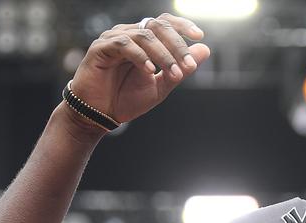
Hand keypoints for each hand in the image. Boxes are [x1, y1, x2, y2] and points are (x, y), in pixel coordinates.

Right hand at [69, 13, 209, 125]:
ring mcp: (113, 38)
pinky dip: (141, 57)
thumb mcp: (160, 87)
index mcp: (142, 40)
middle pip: (157, 27)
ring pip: (144, 36)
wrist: (100, 115)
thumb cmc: (126, 99)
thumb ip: (180, 69)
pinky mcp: (101, 48)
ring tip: (174, 73)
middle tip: (189, 66)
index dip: (182, 26)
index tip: (199, 36)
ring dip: (163, 55)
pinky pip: (124, 45)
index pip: (164, 23)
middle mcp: (128, 34)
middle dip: (177, 45)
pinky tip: (151, 71)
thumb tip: (205, 50)